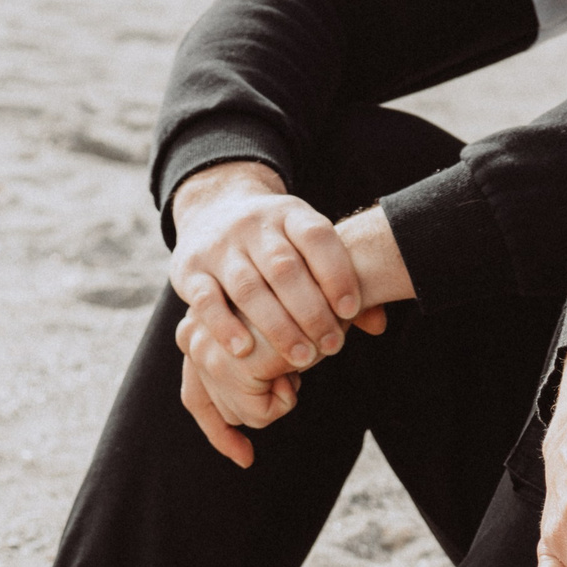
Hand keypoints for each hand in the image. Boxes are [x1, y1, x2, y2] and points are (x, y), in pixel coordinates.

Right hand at [166, 168, 407, 465]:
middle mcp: (253, 225)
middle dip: (312, 311)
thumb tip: (378, 324)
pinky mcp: (188, 268)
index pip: (318, 237)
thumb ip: (343, 281)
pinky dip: (225, 326)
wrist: (215, 208)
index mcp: (291, 213)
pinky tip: (245, 351)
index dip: (337, 273)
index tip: (353, 310)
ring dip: (277, 326)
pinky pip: (205, 298)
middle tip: (333, 347)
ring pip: (248, 286)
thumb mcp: (312, 247)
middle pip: (285, 267)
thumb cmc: (281, 242)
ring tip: (302, 359)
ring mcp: (219, 245)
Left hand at [172, 308, 304, 468]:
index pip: (196, 396)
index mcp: (199, 327)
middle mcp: (193, 337)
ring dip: (278, 399)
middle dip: (259, 405)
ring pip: (239, 414)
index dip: (218, 431)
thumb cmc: (313, 302)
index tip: (245, 459)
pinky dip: (286, 401)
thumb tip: (247, 433)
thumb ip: (255, 368)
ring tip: (298, 362)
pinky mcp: (234, 365)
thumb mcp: (276, 338)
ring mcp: (209, 351)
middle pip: (218, 408)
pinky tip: (299, 367)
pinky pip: (259, 415)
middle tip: (293, 374)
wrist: (334, 279)